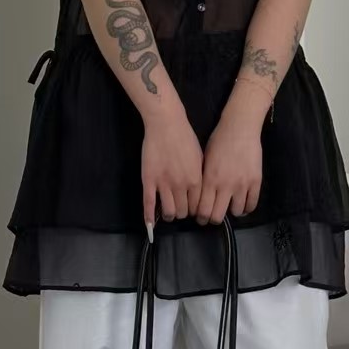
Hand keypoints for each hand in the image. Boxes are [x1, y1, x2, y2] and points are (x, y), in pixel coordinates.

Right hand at [142, 106, 203, 229]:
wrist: (166, 124)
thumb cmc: (185, 138)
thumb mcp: (200, 158)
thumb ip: (200, 177)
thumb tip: (200, 193)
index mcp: (196, 180)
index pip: (198, 206)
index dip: (195, 210)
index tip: (192, 209)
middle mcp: (181, 185)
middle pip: (183, 212)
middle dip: (182, 213)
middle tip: (180, 208)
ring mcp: (164, 184)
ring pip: (168, 212)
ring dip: (169, 215)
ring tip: (168, 212)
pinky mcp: (149, 181)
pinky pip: (148, 203)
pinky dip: (149, 217)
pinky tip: (149, 224)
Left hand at [195, 107, 262, 224]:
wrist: (240, 128)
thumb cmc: (218, 141)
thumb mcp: (204, 160)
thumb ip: (203, 180)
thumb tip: (199, 198)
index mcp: (210, 180)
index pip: (203, 209)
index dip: (201, 217)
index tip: (201, 218)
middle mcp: (225, 185)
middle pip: (218, 216)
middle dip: (213, 219)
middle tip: (213, 217)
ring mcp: (242, 184)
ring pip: (236, 212)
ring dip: (231, 212)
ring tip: (230, 207)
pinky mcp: (256, 181)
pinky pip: (252, 204)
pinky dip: (247, 208)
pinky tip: (243, 205)